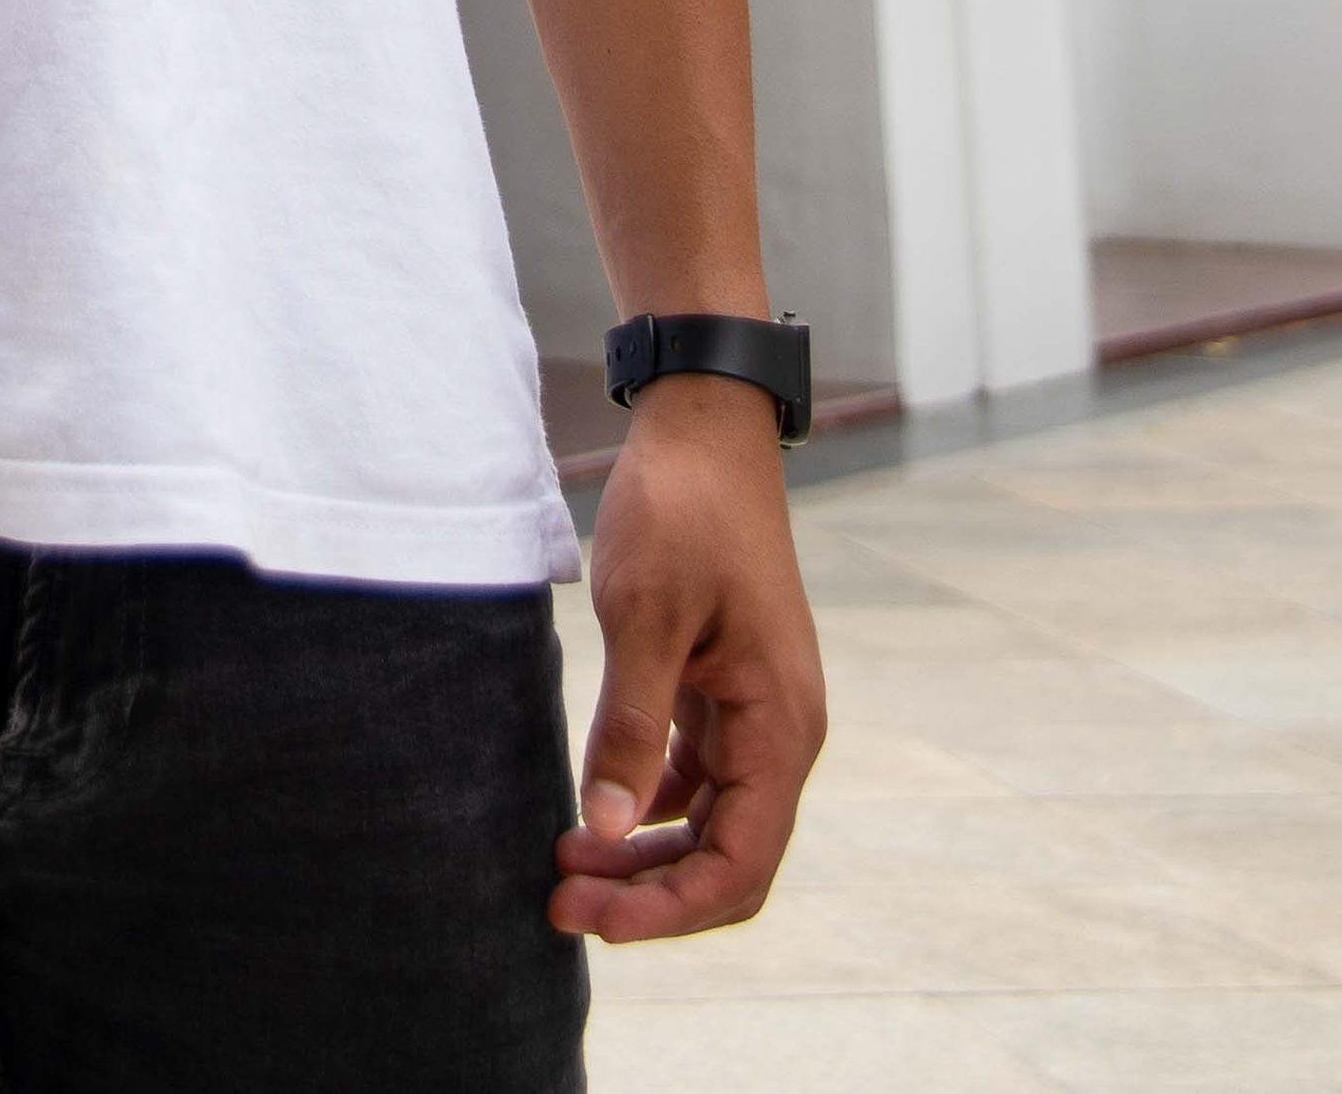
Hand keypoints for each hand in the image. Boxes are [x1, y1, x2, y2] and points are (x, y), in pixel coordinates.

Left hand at [551, 378, 825, 942]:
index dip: (668, 910)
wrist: (703, 424)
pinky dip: (646, 808)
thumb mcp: (645, 613)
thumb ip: (628, 725)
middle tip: (560, 908)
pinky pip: (694, 780)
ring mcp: (754, 713)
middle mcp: (781, 734)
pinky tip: (591, 814)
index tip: (592, 919)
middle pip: (727, 861)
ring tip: (564, 871)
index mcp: (781, 727)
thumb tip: (603, 831)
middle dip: (649, 897)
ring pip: (708, 826)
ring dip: (643, 858)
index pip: (739, 866)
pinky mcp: (723, 690)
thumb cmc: (682, 508)